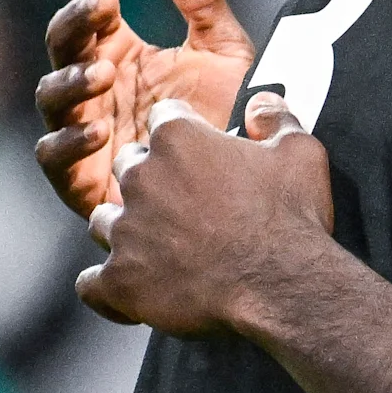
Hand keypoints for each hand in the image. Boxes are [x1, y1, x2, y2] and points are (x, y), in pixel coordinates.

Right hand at [34, 0, 256, 225]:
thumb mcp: (222, 51)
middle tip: (107, 4)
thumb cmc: (228, 121)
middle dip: (79, 20)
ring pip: (52, 98)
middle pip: (63, 42)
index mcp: (119, 51)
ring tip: (105, 69)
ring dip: (73, 80)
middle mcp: (93, 87)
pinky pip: (56, 156)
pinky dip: (71, 141)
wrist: (244, 196)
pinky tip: (102, 128)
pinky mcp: (82, 179)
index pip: (92, 5)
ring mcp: (83, 130)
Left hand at [75, 98, 334, 339]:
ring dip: (126, 230)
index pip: (164, 117)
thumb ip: (275, 118)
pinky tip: (129, 290)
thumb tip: (260, 102)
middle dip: (150, 180)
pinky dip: (107, 288)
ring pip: (104, 221)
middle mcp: (140, 178)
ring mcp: (125, 231)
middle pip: (126, 165)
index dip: (185, 133)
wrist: (284, 285)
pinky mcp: (119, 280)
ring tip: (159, 248)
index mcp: (178, 139)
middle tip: (185, 204)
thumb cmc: (291, 217)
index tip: (203, 153)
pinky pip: (91, 284)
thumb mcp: (300, 153)